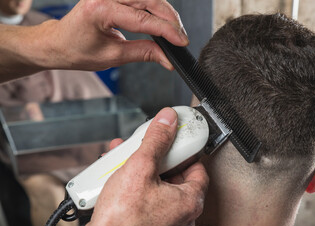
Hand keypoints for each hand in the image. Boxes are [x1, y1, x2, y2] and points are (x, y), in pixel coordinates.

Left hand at [42, 0, 187, 70]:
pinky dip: (155, 9)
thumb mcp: (112, 56)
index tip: (181, 41)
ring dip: (165, 13)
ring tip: (175, 32)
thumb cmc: (77, 50)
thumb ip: (143, 53)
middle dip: (170, 20)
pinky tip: (162, 20)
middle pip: (149, 0)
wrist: (59, 43)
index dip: (166, 31)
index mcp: (100, 9)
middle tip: (181, 38)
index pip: (142, 18)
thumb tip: (166, 58)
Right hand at [78, 108, 208, 225]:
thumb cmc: (122, 218)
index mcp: (189, 202)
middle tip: (148, 148)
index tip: (176, 142)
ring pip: (159, 186)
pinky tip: (118, 174)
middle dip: (157, 158)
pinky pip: (148, 198)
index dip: (186, 151)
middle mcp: (181, 216)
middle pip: (176, 176)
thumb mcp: (140, 167)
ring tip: (126, 157)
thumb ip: (156, 140)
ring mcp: (165, 223)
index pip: (198, 169)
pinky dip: (136, 185)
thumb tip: (167, 121)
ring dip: (143, 168)